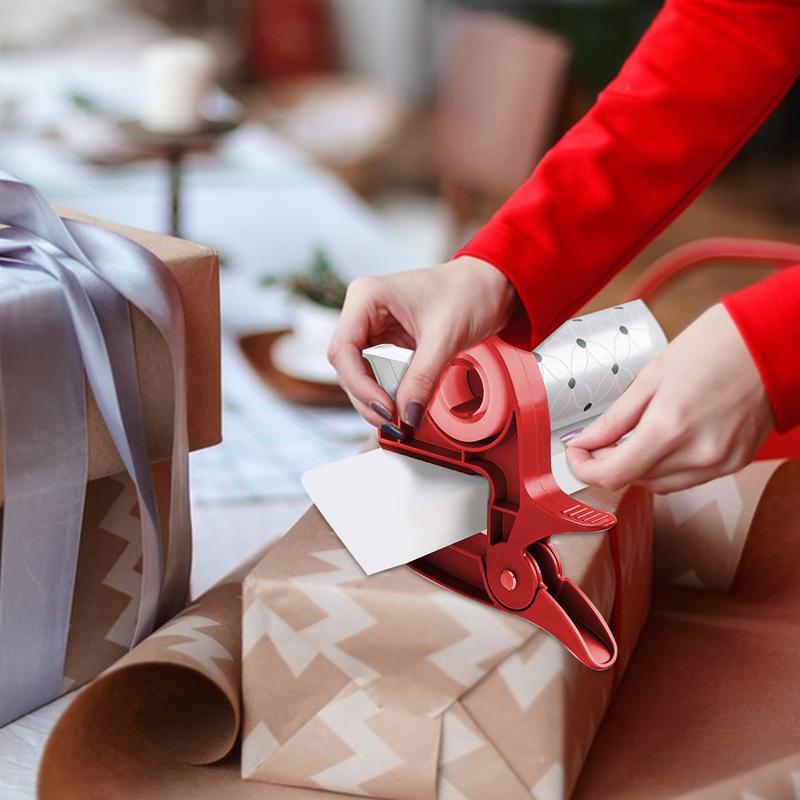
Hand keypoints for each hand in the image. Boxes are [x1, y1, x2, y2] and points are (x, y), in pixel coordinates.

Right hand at [328, 256, 517, 426]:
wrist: (490, 287)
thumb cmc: (468, 293)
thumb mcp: (445, 337)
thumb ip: (423, 378)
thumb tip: (407, 415)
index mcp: (366, 297)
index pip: (343, 350)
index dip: (359, 385)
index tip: (385, 409)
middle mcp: (362, 312)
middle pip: (348, 367)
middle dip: (368, 398)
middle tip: (394, 422)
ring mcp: (372, 328)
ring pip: (359, 375)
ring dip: (376, 399)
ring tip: (401, 418)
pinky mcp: (386, 343)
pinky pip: (377, 375)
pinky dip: (389, 393)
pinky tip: (404, 405)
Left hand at [566, 303, 773, 493]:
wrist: (772, 340)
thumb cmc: (716, 345)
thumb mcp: (652, 375)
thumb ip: (616, 417)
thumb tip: (586, 440)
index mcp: (670, 428)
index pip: (613, 475)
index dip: (584, 468)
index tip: (576, 452)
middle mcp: (697, 453)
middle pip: (634, 481)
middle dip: (609, 463)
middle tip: (599, 440)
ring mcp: (720, 462)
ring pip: (660, 485)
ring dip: (638, 468)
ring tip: (632, 436)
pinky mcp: (736, 462)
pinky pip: (688, 478)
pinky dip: (667, 466)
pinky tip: (663, 440)